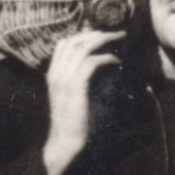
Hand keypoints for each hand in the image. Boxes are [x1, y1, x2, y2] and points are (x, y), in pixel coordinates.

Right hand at [42, 30, 123, 174]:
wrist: (66, 143)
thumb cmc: (74, 123)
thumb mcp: (74, 97)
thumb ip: (81, 82)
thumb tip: (100, 69)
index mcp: (53, 74)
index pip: (64, 44)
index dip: (83, 35)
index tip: (101, 34)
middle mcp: (56, 73)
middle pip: (73, 41)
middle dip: (96, 33)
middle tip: (115, 32)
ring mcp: (63, 79)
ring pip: (83, 47)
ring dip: (104, 40)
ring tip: (120, 39)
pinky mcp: (75, 87)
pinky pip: (92, 63)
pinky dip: (106, 58)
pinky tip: (117, 62)